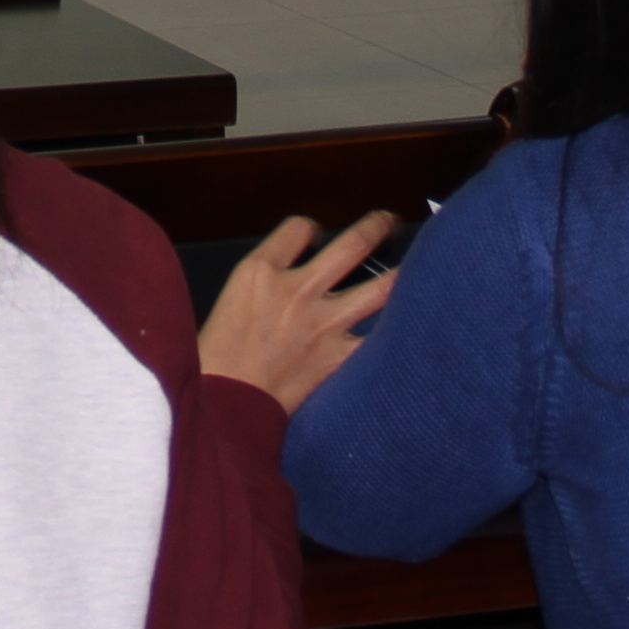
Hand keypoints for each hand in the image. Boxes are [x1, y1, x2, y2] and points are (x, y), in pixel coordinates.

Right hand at [199, 211, 396, 413]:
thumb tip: (283, 283)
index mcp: (260, 271)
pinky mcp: (338, 358)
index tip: (315, 235)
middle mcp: (297, 289)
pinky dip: (396, 335)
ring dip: (401, 274)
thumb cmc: (212, 360)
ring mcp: (323, 323)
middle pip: (351, 245)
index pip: (298, 229)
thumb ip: (258, 286)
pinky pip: (378, 340)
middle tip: (387, 221)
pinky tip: (409, 330)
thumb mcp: (225, 302)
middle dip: (375, 228)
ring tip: (417, 266)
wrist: (221, 406)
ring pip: (380, 287)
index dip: (309, 229)